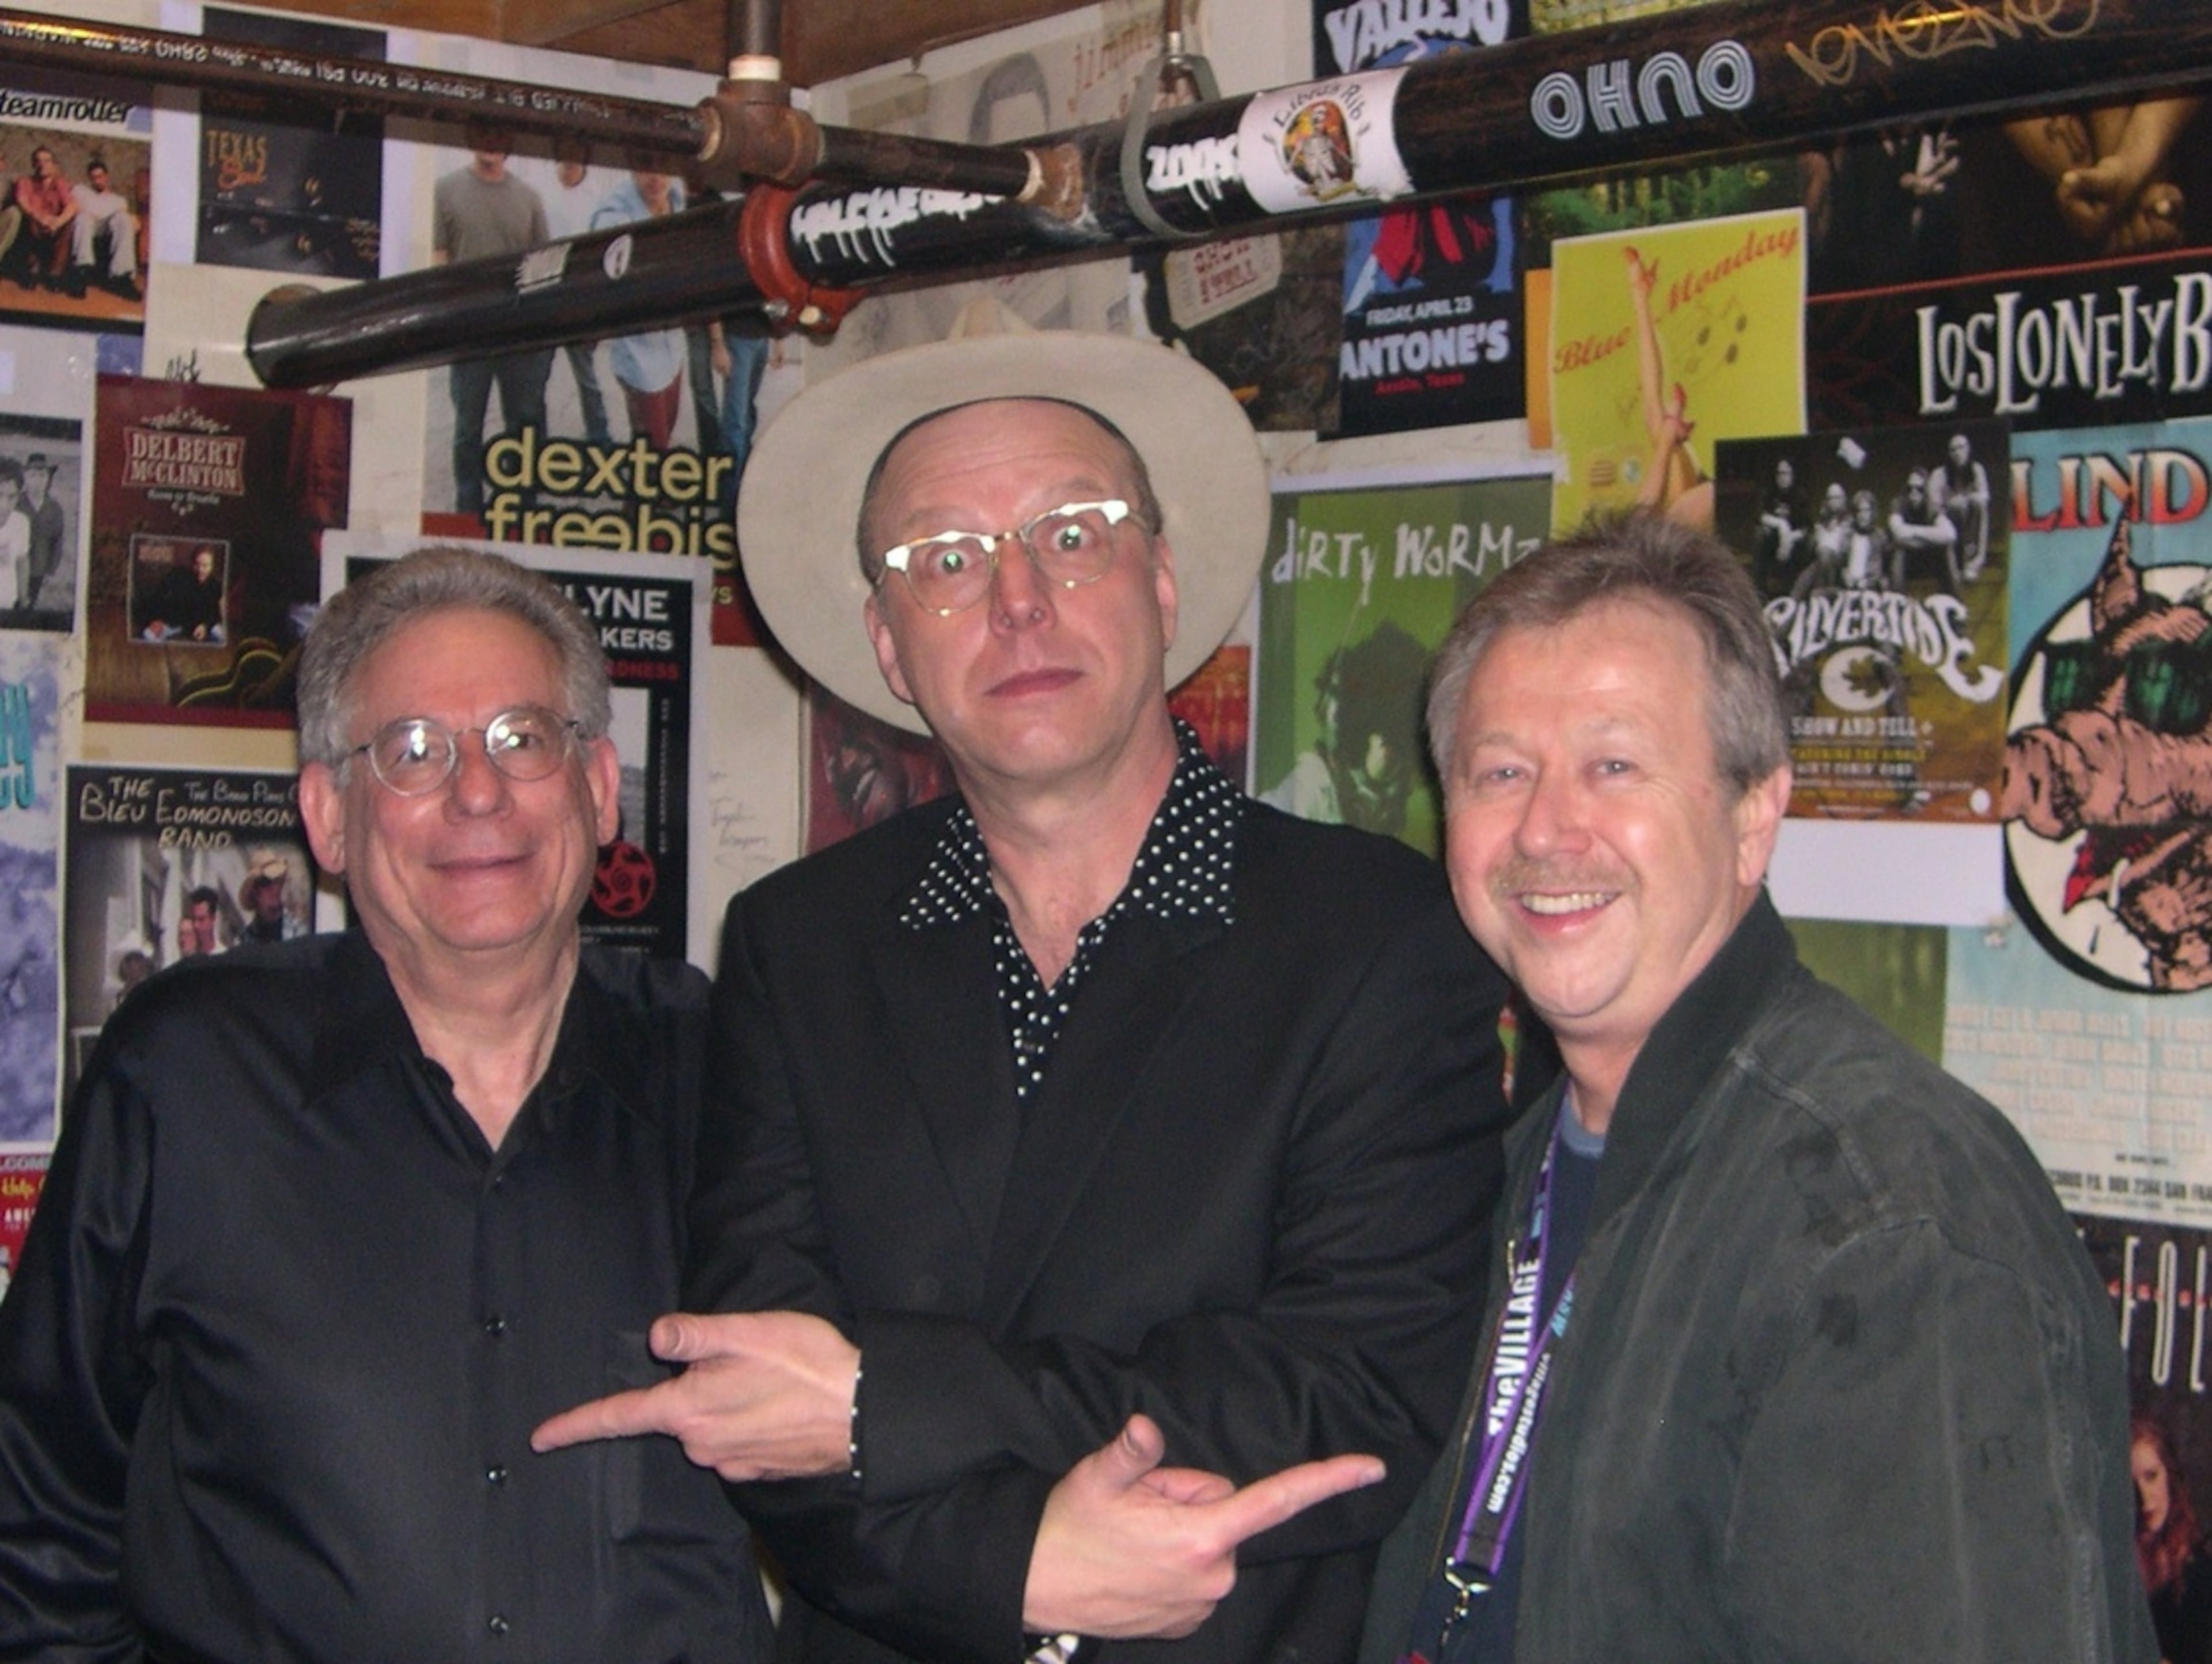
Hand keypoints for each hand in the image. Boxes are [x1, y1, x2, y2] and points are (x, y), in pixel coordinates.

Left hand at [530, 1310, 858, 1480]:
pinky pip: (737, 1442)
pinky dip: (750, 1421)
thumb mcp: (747, 1332)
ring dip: (727, 1401)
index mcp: (690, 1409)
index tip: (541, 1437)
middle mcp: (703, 1444)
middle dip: (695, 1386)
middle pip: (676, 1413)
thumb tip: (657, 1336)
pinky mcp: (759, 1469)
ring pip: (709, 1425)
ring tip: (772, 1376)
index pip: (620, 1417)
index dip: (576, 1425)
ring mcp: (731, 1462)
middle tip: (745, 1357)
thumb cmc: (807, 1366)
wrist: (864, 1412)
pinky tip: (781, 1403)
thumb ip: (695, 1335)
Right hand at [1022, 1415, 1383, 1639]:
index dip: (1328, 1480)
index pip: (1278, 1500)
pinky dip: (1174, 1560)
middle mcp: (1213, 1576)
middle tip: (1141, 1504)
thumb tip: (1146, 1427)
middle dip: (1190, 1498)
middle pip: (1226, 1512)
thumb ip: (1134, 1451)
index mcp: (1202, 1536)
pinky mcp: (1186, 1621)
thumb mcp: (1097, 1477)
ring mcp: (1201, 1604)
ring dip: (1181, 1531)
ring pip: (1211, 1542)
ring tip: (1131, 1535)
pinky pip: (1198, 1572)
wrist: (1034, 1585)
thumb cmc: (1068, 1527)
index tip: (1372, 1468)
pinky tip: (1136, 1562)